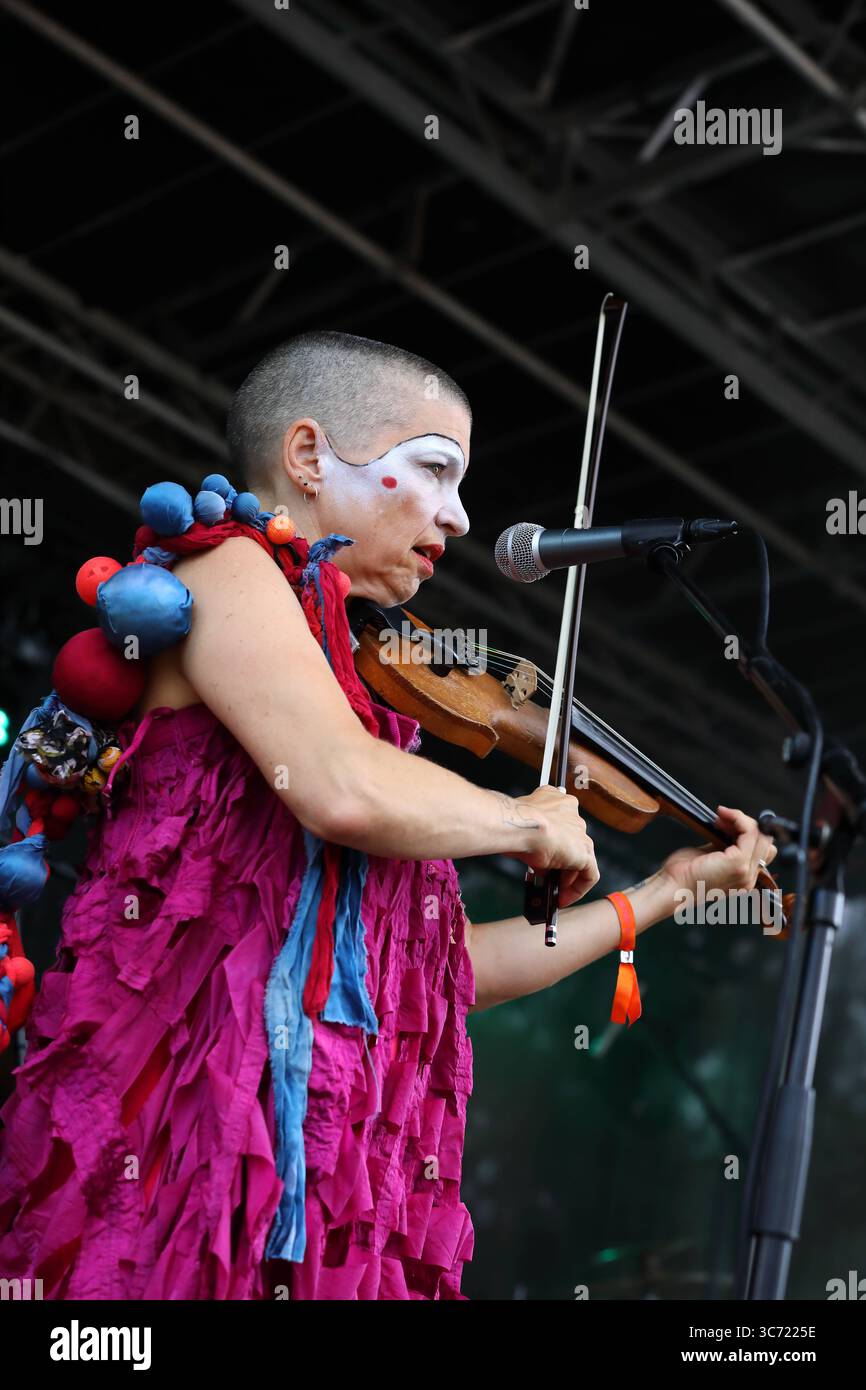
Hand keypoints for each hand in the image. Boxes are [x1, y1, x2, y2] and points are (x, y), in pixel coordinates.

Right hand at [505, 785, 599, 907]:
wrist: (521, 824)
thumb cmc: (514, 821)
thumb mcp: (525, 829)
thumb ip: (534, 841)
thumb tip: (535, 860)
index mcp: (559, 803)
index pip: (562, 826)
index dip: (554, 845)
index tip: (544, 858)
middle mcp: (574, 816)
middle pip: (572, 845)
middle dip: (561, 863)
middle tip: (548, 877)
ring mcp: (581, 834)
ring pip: (581, 860)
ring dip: (568, 878)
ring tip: (554, 892)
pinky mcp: (585, 853)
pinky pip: (589, 875)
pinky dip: (578, 889)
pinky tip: (563, 898)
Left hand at [658, 804, 777, 897]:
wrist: (672, 887)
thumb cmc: (683, 873)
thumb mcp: (710, 856)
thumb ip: (725, 846)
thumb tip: (732, 826)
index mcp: (744, 877)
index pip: (764, 849)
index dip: (747, 832)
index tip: (725, 822)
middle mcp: (749, 878)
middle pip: (765, 841)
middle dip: (744, 823)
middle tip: (722, 818)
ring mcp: (746, 872)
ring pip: (760, 835)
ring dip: (741, 819)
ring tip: (721, 817)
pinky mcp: (737, 864)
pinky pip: (750, 833)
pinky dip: (739, 819)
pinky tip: (723, 816)